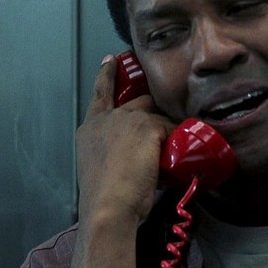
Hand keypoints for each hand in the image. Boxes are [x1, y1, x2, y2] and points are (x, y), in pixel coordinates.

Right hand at [75, 54, 174, 224]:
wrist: (108, 207)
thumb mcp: (102, 171)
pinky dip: (176, 145)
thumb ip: (116, 157)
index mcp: (90, 130)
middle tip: (162, 122)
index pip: (100, 94)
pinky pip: (172, 131)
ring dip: (167, 131)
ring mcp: (127, 119)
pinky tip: (178, 159)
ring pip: (158, 116)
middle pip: (137, 102)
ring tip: (175, 150)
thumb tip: (140, 163)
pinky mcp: (148, 126)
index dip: (106, 76)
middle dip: (151, 110)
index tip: (110, 61)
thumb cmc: (104, 200)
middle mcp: (106, 119)